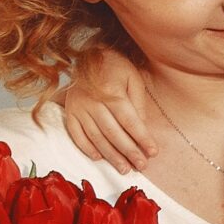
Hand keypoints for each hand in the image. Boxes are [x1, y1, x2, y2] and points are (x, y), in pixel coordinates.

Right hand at [55, 45, 157, 169]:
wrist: (89, 55)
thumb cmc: (116, 68)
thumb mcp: (133, 79)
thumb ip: (138, 103)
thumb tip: (143, 129)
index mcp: (111, 91)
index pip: (129, 120)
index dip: (142, 138)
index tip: (153, 152)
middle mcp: (93, 101)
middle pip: (113, 132)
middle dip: (129, 151)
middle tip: (141, 165)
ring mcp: (78, 107)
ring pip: (96, 137)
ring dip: (111, 155)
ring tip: (125, 168)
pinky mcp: (70, 111)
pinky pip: (77, 134)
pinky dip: (87, 148)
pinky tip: (99, 158)